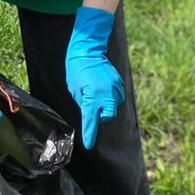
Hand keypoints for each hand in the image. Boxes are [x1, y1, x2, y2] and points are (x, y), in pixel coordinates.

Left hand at [65, 6, 124, 149]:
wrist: (88, 50)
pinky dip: (110, 98)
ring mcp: (115, 88)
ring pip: (113, 107)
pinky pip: (116, 97)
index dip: (90, 134)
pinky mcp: (119, 83)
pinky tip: (102, 88)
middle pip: (107, 117)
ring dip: (105, 106)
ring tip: (94, 92)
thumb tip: (91, 113)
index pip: (91, 121)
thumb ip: (84, 104)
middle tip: (91, 106)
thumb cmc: (77, 69)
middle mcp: (107, 94)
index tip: (89, 144)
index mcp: (93, 97)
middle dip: (100, 116)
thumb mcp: (75, 90)